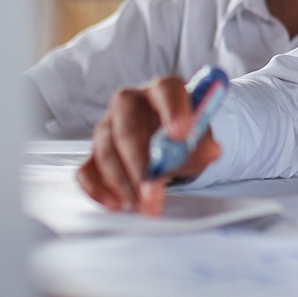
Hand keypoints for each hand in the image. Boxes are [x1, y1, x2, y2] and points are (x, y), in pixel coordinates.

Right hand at [77, 75, 219, 214]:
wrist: (172, 141)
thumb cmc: (187, 135)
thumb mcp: (202, 139)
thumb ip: (204, 145)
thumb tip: (210, 151)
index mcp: (163, 90)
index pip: (167, 91)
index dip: (174, 110)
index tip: (182, 134)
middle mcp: (130, 102)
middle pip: (128, 129)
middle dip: (140, 165)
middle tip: (153, 192)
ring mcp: (108, 125)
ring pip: (107, 152)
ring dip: (125, 184)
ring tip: (146, 206)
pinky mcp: (95, 151)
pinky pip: (87, 169)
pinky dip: (99, 189)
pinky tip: (117, 204)